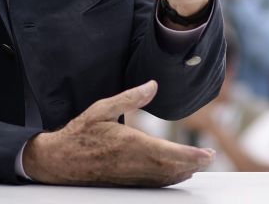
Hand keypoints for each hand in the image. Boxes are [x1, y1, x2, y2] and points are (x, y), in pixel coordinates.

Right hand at [22, 80, 213, 185]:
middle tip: (210, 157)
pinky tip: (176, 173)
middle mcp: (133, 163)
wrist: (59, 160)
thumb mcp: (102, 108)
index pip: (167, 152)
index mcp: (129, 144)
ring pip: (164, 177)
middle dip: (193, 163)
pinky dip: (169, 178)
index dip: (190, 155)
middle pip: (171, 167)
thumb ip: (130, 98)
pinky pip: (153, 183)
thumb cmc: (80, 133)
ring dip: (183, 172)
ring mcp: (130, 176)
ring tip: (199, 163)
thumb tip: (153, 85)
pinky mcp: (126, 182)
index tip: (207, 154)